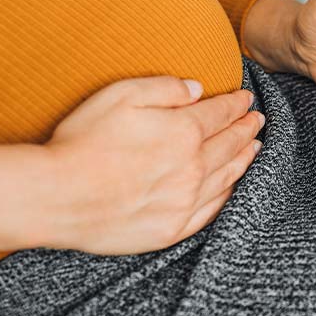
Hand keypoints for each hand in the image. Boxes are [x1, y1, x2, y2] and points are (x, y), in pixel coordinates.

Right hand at [44, 77, 262, 253]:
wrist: (58, 196)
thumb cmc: (85, 141)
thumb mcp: (122, 94)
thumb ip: (165, 88)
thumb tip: (197, 88)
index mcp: (183, 131)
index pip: (221, 114)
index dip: (236, 104)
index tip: (246, 99)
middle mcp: (193, 167)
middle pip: (230, 144)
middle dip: (246, 128)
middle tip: (257, 120)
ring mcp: (185, 201)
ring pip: (227, 176)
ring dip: (245, 158)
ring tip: (255, 147)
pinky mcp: (172, 228)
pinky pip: (212, 210)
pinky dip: (228, 193)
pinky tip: (231, 185)